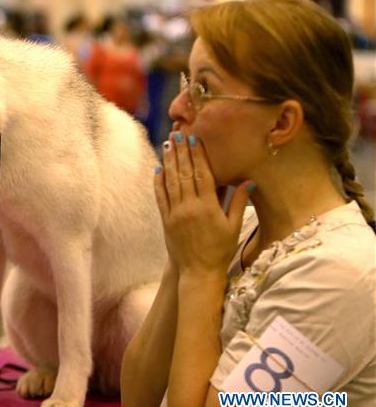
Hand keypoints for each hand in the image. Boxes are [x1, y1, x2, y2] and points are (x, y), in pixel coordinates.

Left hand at [153, 133, 252, 277]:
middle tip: (178, 134)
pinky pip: (161, 197)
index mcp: (208, 207)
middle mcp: (190, 208)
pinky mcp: (166, 220)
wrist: (198, 272)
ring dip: (169, 162)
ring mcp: (175, 214)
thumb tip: (248, 181)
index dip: (197, 156)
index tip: (194, 139)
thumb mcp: (234, 227)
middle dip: (181, 152)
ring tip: (168, 145)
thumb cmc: (220, 250)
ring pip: (171, 182)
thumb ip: (238, 202)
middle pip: (184, 174)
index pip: (202, 175)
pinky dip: (159, 182)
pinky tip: (158, 168)